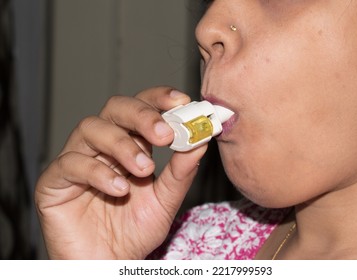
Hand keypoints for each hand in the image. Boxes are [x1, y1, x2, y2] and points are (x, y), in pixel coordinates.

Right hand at [35, 87, 206, 258]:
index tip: (181, 102)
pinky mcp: (54, 182)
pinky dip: (98, 172)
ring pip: (91, 129)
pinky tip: (119, 189)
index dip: (159, 99)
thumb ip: (181, 172)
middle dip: (142, 116)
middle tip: (164, 134)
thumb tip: (200, 142)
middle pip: (115, 108)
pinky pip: (70, 164)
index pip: (141, 107)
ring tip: (144, 170)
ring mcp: (76, 160)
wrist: (109, 263)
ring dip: (121, 145)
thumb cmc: (134, 231)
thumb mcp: (165, 200)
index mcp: (130, 144)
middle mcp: (102, 146)